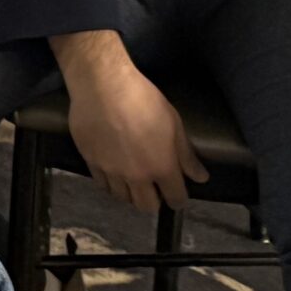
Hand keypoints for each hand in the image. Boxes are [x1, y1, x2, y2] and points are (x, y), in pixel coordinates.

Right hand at [50, 30, 206, 215]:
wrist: (102, 84)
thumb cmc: (143, 99)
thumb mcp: (173, 123)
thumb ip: (186, 155)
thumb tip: (200, 177)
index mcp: (161, 167)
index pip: (175, 199)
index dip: (178, 200)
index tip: (176, 194)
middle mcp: (136, 176)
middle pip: (146, 206)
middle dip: (154, 201)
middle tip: (153, 186)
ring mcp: (111, 170)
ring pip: (122, 197)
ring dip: (130, 193)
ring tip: (131, 179)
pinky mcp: (90, 161)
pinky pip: (101, 183)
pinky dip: (109, 182)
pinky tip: (112, 170)